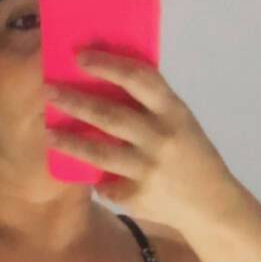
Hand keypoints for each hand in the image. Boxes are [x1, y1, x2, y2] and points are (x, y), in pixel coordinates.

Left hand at [43, 49, 235, 233]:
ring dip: (70, 142)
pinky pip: (106, 184)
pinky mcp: (137, 196)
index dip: (108, 65)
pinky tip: (86, 175)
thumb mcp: (180, 122)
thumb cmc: (192, 154)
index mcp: (174, 112)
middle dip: (75, 101)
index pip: (139, 79)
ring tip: (49, 133)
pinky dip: (96, 179)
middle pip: (110, 116)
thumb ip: (151, 106)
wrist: (212, 204)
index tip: (80, 56)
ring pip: (99, 154)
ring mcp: (148, 169)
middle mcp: (161, 138)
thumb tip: (106, 82)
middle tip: (48, 90)